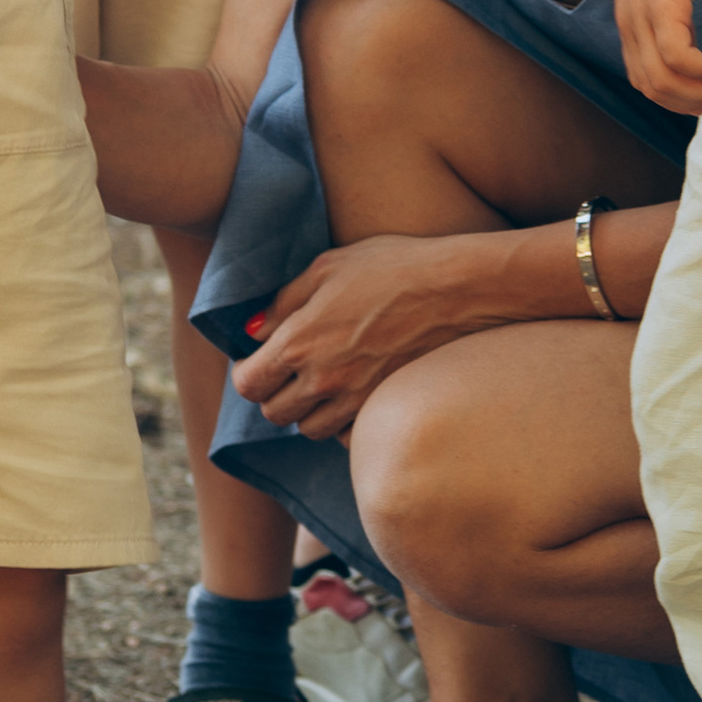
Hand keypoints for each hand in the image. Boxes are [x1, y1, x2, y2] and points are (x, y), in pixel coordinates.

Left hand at [228, 236, 473, 437]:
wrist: (455, 289)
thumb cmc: (390, 267)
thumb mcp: (327, 267)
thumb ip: (284, 302)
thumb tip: (253, 331)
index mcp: (300, 342)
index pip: (249, 383)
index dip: (246, 372)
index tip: (256, 360)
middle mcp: (323, 379)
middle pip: (275, 413)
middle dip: (273, 393)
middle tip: (286, 370)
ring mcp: (355, 399)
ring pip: (309, 429)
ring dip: (306, 410)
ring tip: (319, 382)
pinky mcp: (383, 408)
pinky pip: (346, 435)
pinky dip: (340, 422)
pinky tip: (349, 395)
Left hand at [613, 0, 701, 116]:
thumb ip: (671, 3)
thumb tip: (690, 21)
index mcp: (630, 19)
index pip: (642, 78)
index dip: (673, 96)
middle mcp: (630, 23)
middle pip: (651, 88)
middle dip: (689, 102)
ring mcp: (643, 16)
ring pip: (663, 80)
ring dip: (699, 92)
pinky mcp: (662, 5)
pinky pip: (677, 57)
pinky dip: (701, 69)